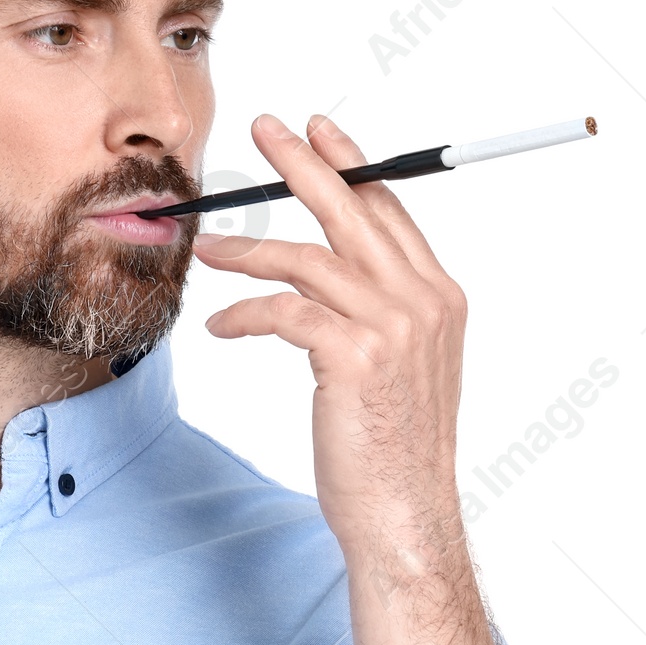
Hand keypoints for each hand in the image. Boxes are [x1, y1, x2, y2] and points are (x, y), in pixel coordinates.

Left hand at [192, 113, 468, 560]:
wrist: (403, 515)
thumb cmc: (390, 448)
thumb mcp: (396, 368)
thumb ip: (378, 314)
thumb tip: (332, 277)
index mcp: (439, 298)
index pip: (391, 211)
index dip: (352, 166)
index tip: (318, 133)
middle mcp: (424, 302)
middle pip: (355, 209)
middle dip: (304, 163)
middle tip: (265, 130)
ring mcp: (394, 327)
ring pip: (308, 258)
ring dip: (248, 250)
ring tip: (206, 248)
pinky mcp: (354, 356)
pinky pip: (284, 312)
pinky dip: (244, 313)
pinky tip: (221, 325)